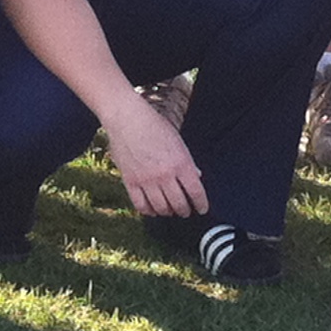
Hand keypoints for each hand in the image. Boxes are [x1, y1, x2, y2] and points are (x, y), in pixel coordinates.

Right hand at [102, 94, 208, 219]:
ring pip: (161, 208)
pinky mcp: (130, 182)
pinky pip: (141, 205)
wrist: (127, 118)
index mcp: (181, 163)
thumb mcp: (177, 141)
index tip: (202, 209)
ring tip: (170, 210)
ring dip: (168, 212)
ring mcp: (147, 180)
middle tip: (186, 211)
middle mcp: (165, 175)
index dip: (201, 204)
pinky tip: (152, 209)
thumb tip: (197, 177)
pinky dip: (148, 211)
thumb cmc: (154, 126)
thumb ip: (187, 161)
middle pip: (179, 204)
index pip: (196, 192)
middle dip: (185, 210)